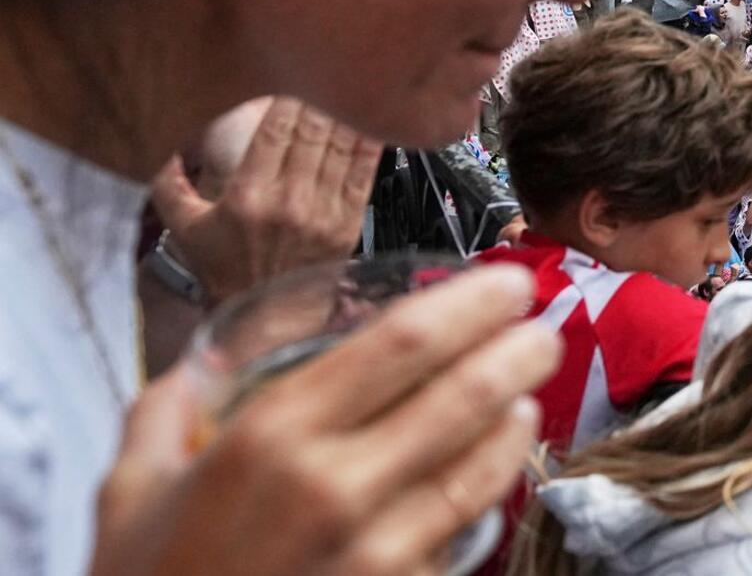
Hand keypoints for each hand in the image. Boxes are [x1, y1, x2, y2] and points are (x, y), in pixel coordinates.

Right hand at [92, 265, 556, 575]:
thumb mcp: (129, 491)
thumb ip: (165, 414)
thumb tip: (193, 372)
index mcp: (270, 438)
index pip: (400, 345)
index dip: (470, 306)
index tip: (506, 283)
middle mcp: (333, 486)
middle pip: (460, 395)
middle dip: (516, 351)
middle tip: (541, 326)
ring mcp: (376, 548)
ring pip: (478, 462)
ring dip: (516, 412)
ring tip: (530, 384)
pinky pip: (465, 525)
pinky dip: (495, 478)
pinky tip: (505, 454)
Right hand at [152, 99, 383, 304]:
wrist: (263, 318)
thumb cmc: (225, 270)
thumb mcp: (182, 228)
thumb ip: (168, 182)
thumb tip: (165, 145)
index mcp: (249, 197)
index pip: (276, 130)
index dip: (287, 98)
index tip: (290, 78)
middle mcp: (290, 202)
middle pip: (312, 131)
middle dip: (317, 97)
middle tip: (322, 73)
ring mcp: (324, 212)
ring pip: (341, 146)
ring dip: (345, 113)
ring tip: (348, 88)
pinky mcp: (350, 223)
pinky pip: (365, 172)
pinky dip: (370, 143)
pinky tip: (373, 120)